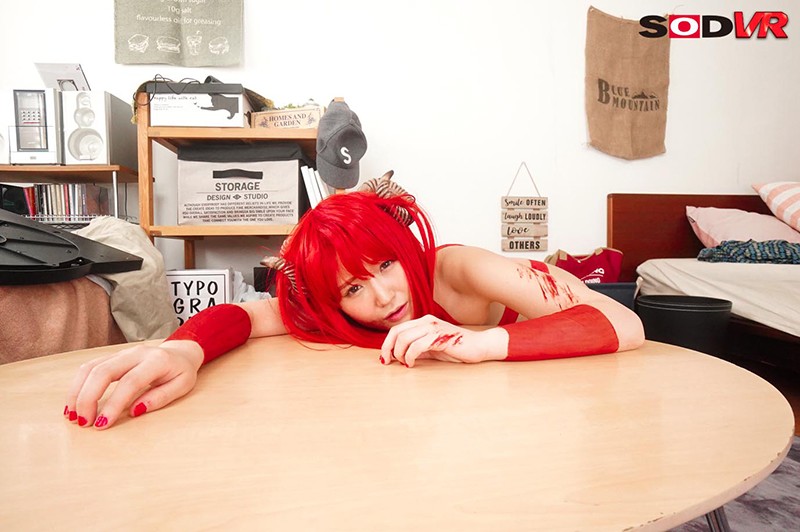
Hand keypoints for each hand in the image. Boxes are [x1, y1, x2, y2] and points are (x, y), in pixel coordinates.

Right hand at [64, 340, 202, 429]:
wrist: (180, 352)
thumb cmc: (181, 372)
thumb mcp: (182, 386)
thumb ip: (160, 397)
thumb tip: (135, 411)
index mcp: (156, 361)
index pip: (130, 382)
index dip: (114, 404)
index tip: (103, 424)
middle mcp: (135, 354)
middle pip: (103, 372)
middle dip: (88, 398)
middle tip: (83, 422)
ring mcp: (121, 353)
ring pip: (91, 368)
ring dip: (77, 392)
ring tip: (73, 416)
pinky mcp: (112, 357)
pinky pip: (89, 368)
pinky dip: (78, 386)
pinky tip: (74, 404)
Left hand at [380, 315, 505, 367]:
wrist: (479, 346)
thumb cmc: (456, 348)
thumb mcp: (432, 348)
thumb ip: (416, 349)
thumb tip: (398, 357)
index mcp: (424, 321)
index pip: (397, 329)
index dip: (387, 343)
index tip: (385, 358)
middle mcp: (427, 321)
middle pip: (397, 332)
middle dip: (388, 348)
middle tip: (388, 362)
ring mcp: (433, 328)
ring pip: (404, 338)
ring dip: (400, 354)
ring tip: (405, 364)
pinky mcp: (439, 337)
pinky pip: (416, 346)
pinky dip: (410, 356)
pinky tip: (412, 364)